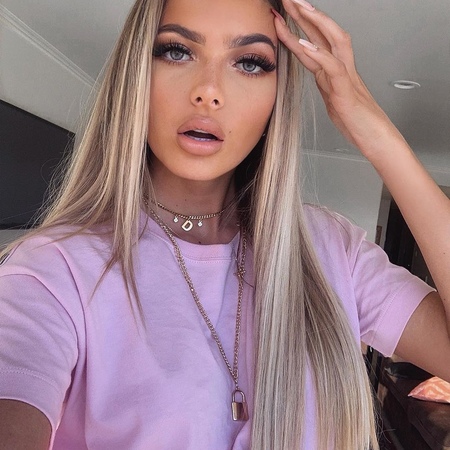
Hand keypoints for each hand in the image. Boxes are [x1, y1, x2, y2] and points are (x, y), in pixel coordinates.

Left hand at [273, 0, 404, 158]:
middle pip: (323, 33)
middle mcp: (341, 67)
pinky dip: (318, 54)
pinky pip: (332, 67)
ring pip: (331, 41)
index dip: (298, 26)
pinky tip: (305, 44)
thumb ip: (324, 81)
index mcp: (335, 69)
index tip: (282, 13)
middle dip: (304, 13)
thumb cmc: (355, 119)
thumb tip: (315, 72)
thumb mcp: (333, 96)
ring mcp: (345, 76)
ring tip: (296, 8)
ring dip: (313, 22)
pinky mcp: (345, 91)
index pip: (316, 41)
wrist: (373, 136)